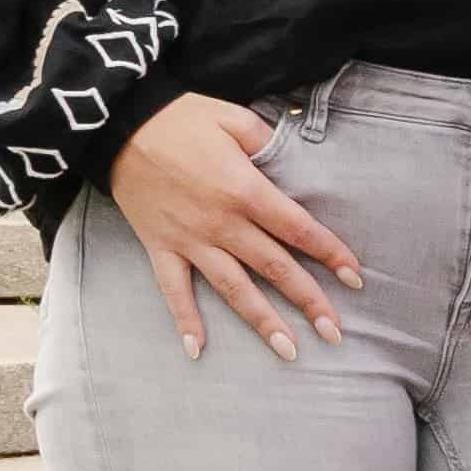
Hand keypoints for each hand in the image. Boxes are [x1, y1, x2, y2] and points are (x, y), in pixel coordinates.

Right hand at [104, 93, 360, 354]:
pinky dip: (184, 320)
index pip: (298, 229)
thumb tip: (297, 162)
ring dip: (262, 321)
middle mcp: (221, 223)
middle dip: (308, 301)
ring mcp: (189, 239)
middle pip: (274, 268)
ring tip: (290, 351)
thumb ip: (269, 143)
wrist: (116, 125)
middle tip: (335, 332)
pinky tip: (198, 350)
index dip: (329, 254)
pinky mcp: (159, 246)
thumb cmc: (179, 118)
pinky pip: (173, 290)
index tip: (355, 278)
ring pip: (233, 288)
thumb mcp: (234, 119)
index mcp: (245, 190)